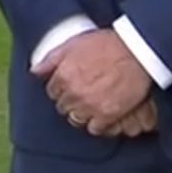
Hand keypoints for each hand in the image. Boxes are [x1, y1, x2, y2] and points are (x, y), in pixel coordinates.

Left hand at [33, 29, 151, 134]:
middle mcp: (73, 93)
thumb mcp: (74, 44)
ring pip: (76, 119)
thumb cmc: (107, 44)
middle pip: (63, 107)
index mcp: (63, 75)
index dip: (61, 88)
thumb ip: (52, 59)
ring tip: (91, 105)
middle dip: (70, 101)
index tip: (70, 86)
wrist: (137, 51)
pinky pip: (94, 128)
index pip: (52, 91)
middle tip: (83, 94)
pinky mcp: (107, 115)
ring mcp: (90, 105)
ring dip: (81, 113)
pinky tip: (102, 115)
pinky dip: (97, 124)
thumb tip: (34, 70)